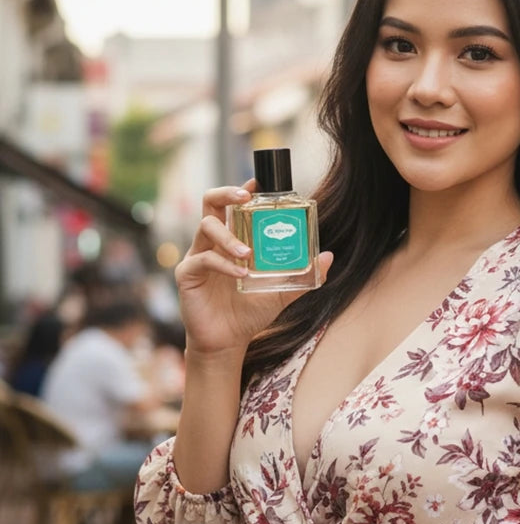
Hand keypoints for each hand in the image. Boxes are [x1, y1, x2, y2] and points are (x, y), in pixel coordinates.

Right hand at [175, 181, 332, 355]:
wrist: (229, 341)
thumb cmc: (250, 312)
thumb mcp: (282, 292)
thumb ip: (303, 275)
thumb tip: (327, 256)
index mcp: (232, 240)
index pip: (232, 205)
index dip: (241, 190)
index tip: (257, 182)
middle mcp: (213, 242)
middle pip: (210, 203)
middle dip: (227, 193)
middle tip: (246, 197)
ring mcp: (198, 256)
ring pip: (206, 227)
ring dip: (230, 237)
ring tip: (249, 254)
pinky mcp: (187, 274)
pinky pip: (203, 260)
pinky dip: (224, 264)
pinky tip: (241, 275)